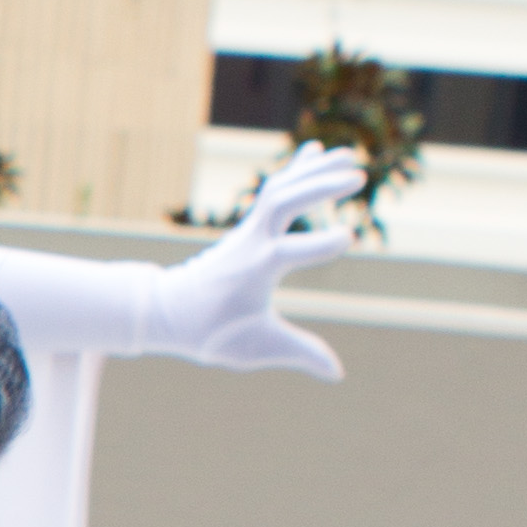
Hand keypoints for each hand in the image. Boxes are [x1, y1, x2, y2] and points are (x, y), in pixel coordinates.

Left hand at [133, 147, 357, 378]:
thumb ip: (298, 354)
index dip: (315, 244)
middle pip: (281, 203)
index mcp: (253, 271)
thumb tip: (338, 374)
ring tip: (352, 156)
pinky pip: (275, 190)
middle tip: (359, 176)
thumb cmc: (210, 332)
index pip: (286, 252)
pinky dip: (297, 171)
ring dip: (314, 171)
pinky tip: (318, 152)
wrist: (167, 311)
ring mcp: (250, 231)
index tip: (348, 235)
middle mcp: (251, 243)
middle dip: (317, 186)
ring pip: (280, 189)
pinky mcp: (252, 227)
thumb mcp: (254, 348)